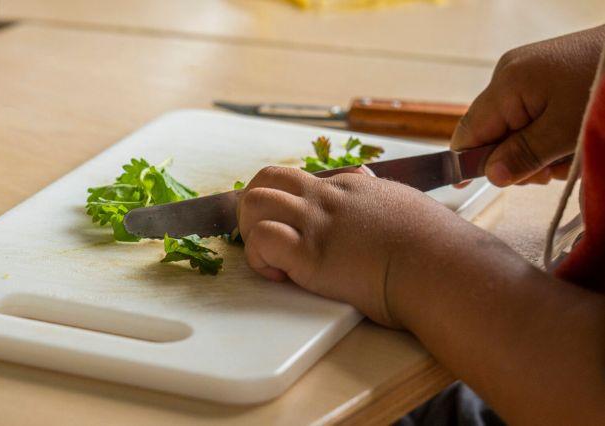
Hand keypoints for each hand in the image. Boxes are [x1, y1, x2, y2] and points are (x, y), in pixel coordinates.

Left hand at [238, 166, 465, 327]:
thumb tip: (388, 201)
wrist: (445, 267)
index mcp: (353, 186)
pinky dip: (258, 259)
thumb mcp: (411, 208)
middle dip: (256, 206)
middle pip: (268, 177)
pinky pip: (260, 239)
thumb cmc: (439, 249)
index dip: (290, 206)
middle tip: (268, 238)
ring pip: (253, 201)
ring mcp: (317, 221)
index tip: (299, 233)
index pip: (302, 180)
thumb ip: (388, 202)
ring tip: (271, 258)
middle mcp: (328, 197)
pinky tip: (280, 276)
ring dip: (250, 230)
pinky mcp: (309, 253)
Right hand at [452, 25, 604, 185]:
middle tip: (549, 172)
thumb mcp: (565, 131)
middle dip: (517, 158)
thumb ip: (524, 155)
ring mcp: (524, 74)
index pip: (468, 133)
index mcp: (505, 86)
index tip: (468, 189)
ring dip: (536, 150)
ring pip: (513, 127)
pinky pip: (531, 114)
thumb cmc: (602, 87)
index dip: (467, 164)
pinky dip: (546, 133)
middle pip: (492, 133)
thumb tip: (491, 177)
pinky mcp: (542, 75)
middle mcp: (507, 76)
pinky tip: (568, 139)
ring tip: (567, 154)